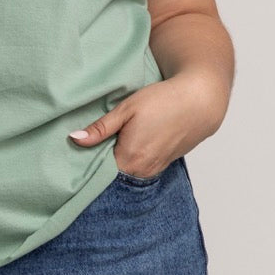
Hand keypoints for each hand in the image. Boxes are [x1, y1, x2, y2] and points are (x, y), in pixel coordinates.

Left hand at [68, 72, 222, 177]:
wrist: (199, 101)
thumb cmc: (163, 101)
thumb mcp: (126, 109)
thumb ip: (100, 128)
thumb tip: (75, 139)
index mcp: (129, 158)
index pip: (98, 172)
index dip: (87, 162)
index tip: (76, 154)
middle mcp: (142, 170)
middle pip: (112, 174)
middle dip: (100, 162)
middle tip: (91, 145)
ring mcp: (155, 169)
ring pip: (127, 171)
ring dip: (117, 160)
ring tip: (111, 142)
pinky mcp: (164, 165)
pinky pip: (140, 168)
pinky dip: (132, 159)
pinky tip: (130, 143)